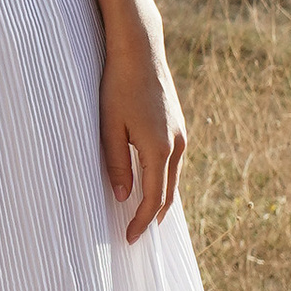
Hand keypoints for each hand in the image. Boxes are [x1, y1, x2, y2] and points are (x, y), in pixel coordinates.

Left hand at [100, 25, 186, 243]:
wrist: (140, 51)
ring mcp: (181, 134)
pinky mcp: (178, 125)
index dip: (141, 222)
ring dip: (161, 198)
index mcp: (159, 149)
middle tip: (138, 234)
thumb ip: (117, 164)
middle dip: (153, 216)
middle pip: (169, 193)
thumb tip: (123, 197)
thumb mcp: (109, 128)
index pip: (154, 199)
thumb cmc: (118, 87)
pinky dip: (164, 179)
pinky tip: (152, 182)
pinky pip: (174, 162)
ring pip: (173, 178)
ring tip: (145, 216)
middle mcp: (177, 145)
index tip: (129, 239)